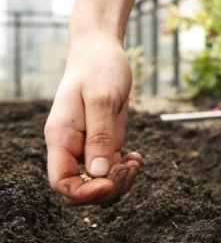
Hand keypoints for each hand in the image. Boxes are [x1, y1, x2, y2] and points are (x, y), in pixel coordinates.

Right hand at [45, 32, 141, 204]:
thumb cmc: (99, 68)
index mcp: (61, 137)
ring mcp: (87, 144)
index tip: (110, 181)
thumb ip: (99, 136)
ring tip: (136, 161)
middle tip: (130, 166)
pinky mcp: (103, 140)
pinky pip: (110, 168)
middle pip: (81, 188)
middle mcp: (71, 145)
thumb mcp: (102, 99)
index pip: (61, 182)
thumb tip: (98, 174)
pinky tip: (136, 157)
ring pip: (99, 181)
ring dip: (120, 180)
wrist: (101, 50)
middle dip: (108, 187)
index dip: (84, 192)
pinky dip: (125, 169)